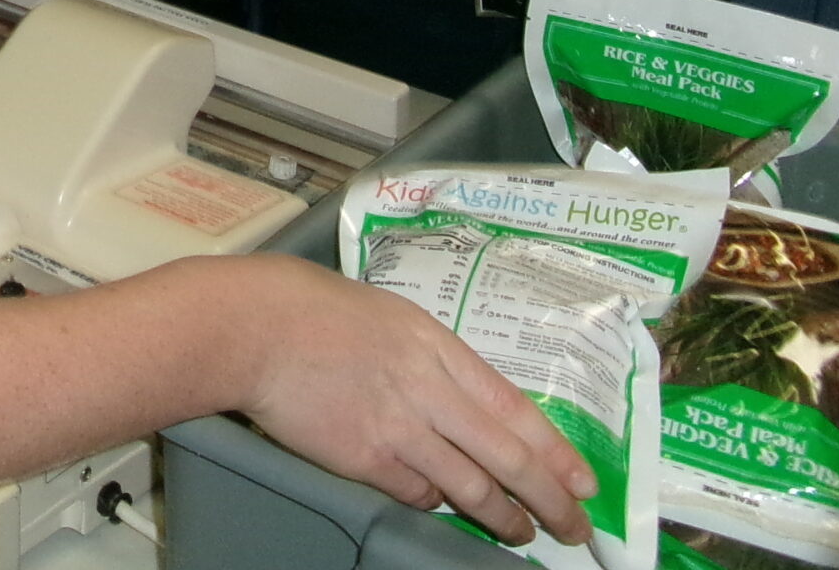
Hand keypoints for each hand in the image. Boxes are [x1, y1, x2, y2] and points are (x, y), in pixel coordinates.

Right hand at [238, 260, 595, 549]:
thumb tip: (460, 397)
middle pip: (509, 458)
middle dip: (551, 500)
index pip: (517, 409)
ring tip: (520, 533)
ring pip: (472, 487)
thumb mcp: (389, 315)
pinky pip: (416, 491)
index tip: (583, 480)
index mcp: (439, 347)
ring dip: (503, 517)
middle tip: (573, 527)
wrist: (255, 327)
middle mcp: (430, 390)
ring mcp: (399, 428)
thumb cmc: (310, 307)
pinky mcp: (364, 459)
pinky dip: (434, 500)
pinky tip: (440, 502)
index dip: (557, 451)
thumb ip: (429, 355)